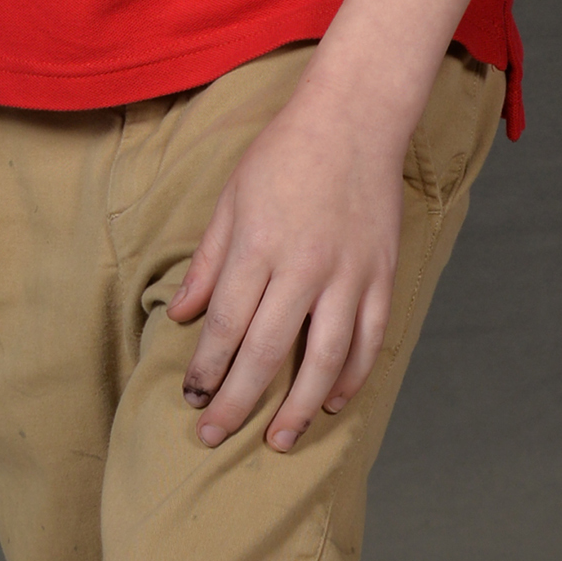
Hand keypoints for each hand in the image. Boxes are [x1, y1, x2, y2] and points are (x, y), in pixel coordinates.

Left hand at [165, 87, 405, 452]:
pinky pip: (369, 339)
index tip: (191, 398)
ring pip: (324, 359)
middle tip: (213, 436)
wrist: (354, 119)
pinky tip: (331, 402)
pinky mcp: (381, 275)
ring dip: (297, 407)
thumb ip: (208, 263)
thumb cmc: (283, 154)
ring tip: (277, 441)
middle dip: (236, 402)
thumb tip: (179, 316)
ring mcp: (348, 274)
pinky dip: (352, 377)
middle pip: (266, 352)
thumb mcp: (231, 199)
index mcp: (259, 246)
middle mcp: (304, 267)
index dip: (206, 370)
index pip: (226, 325)